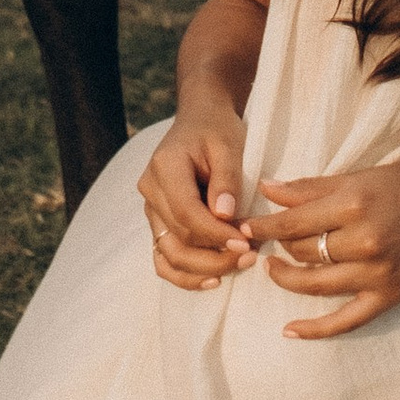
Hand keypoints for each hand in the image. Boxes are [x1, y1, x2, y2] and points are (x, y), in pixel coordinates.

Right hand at [138, 105, 258, 291]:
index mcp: (164, 167)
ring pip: (169, 254)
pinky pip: (163, 258)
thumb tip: (225, 215)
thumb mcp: (228, 145)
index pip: (186, 212)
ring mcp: (150, 209)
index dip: (215, 233)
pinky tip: (213, 280)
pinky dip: (185, 275)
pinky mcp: (158, 222)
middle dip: (215, 255)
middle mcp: (150, 190)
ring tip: (238, 266)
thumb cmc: (217, 130)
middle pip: (178, 238)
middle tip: (249, 257)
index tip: (245, 243)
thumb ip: (226, 179)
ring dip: (204, 268)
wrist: (200, 119)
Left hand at [253, 157, 399, 336]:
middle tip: (261, 241)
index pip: (293, 221)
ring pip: (315, 284)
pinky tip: (289, 331)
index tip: (243, 225)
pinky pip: (346, 321)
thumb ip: (313, 186)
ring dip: (286, 279)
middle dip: (276, 246)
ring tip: (272, 268)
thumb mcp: (361, 174)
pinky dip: (316, 330)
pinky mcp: (390, 297)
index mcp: (355, 203)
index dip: (263, 224)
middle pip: (302, 251)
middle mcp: (365, 241)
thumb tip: (269, 189)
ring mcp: (378, 273)